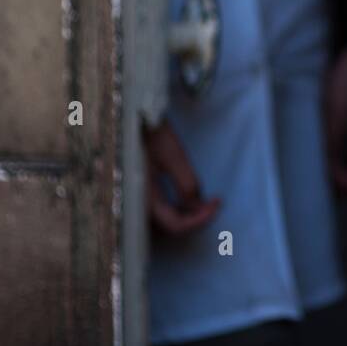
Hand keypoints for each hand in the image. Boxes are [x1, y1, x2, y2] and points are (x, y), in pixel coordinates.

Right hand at [142, 117, 221, 235]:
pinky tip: (185, 198)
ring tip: (202, 201)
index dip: (200, 219)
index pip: (175, 225)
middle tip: (212, 202)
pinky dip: (174, 209)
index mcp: (143, 198)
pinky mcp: (137, 193)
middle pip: (168, 227)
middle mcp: (136, 205)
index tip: (217, 201)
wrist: (129, 118)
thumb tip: (199, 207)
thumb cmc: (151, 133)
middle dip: (193, 219)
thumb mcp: (172, 155)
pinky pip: (156, 212)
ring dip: (184, 216)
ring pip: (162, 223)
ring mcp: (135, 200)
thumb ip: (186, 183)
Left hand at [323, 39, 346, 195]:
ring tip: (309, 157)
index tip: (319, 172)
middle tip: (309, 168)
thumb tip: (323, 173)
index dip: (342, 186)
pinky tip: (314, 146)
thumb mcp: (334, 108)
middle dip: (335, 185)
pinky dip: (331, 160)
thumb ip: (330, 142)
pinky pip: (345, 159)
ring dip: (332, 173)